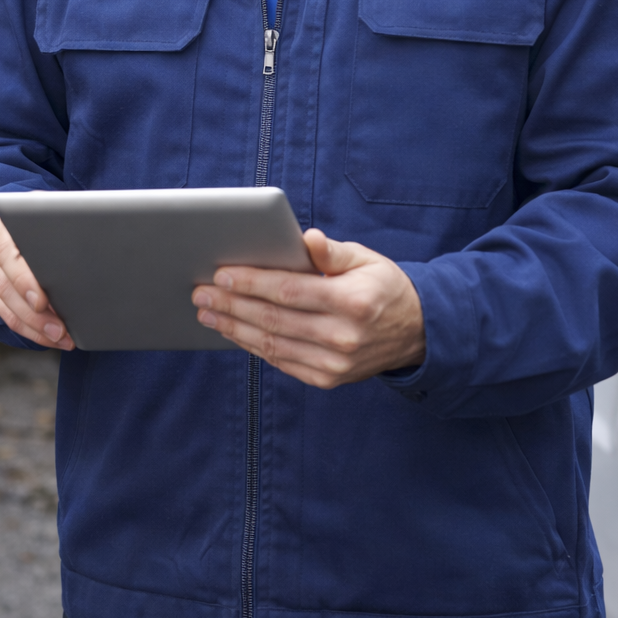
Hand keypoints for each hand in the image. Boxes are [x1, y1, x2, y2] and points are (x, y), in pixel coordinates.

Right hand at [0, 216, 73, 349]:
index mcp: (9, 227)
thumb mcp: (60, 212)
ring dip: (34, 328)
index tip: (40, 301)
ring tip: (60, 339)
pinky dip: (31, 331)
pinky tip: (51, 339)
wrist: (40, 217)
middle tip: (59, 330)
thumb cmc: (56, 214)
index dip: (23, 281)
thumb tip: (90, 243)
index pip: (9, 256)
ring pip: (6, 307)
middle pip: (6, 287)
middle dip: (34, 315)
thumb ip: (67, 224)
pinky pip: (9, 316)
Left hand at [192, 229, 424, 388]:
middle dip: (232, 305)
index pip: (289, 291)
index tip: (221, 274)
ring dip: (234, 329)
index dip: (251, 282)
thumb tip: (307, 238)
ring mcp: (335, 364)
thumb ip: (332, 252)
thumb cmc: (383, 287)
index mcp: (352, 301)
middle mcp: (343, 337)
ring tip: (208, 313)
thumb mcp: (365, 259)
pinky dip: (254, 346)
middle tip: (201, 293)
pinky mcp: (328, 379)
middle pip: (274, 320)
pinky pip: (282, 362)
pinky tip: (234, 331)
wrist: (416, 333)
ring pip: (273, 345)